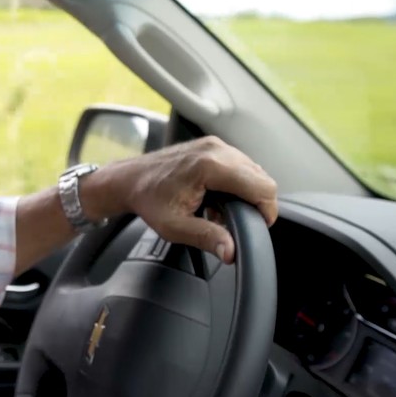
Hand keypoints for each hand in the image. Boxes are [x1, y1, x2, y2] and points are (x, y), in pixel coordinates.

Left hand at [82, 136, 278, 263]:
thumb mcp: (175, 226)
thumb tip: (231, 252)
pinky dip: (237, 182)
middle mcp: (216, 149)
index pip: (262, 187)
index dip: (266, 211)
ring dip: (246, 193)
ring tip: (221, 209)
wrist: (129, 179)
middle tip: (233, 221)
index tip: (256, 227)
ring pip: (253, 171)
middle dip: (255, 203)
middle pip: (262, 178)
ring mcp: (214, 144)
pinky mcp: (212, 145)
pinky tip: (217, 196)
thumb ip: (206, 238)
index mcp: (210, 165)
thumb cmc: (148, 199)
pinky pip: (240, 164)